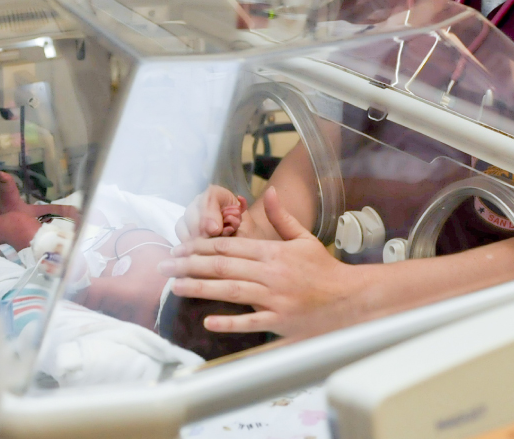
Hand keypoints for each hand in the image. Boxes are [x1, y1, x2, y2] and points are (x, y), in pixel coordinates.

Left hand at [160, 188, 362, 338]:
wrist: (348, 298)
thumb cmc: (323, 269)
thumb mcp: (304, 238)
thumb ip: (282, 217)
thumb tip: (269, 192)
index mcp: (273, 252)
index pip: (229, 247)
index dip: (201, 246)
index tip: (180, 247)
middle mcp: (270, 273)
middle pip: (222, 267)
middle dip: (189, 264)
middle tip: (165, 265)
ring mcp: (274, 298)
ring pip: (230, 291)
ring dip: (199, 288)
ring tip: (175, 285)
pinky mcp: (279, 321)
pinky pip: (250, 322)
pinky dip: (229, 321)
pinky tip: (207, 319)